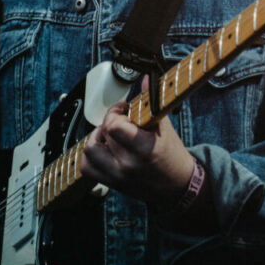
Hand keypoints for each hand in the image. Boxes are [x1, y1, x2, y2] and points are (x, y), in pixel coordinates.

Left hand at [79, 79, 194, 208]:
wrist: (178, 185)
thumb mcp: (164, 127)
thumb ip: (151, 102)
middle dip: (111, 121)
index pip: (114, 125)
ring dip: (97, 138)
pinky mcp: (112, 183)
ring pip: (90, 149)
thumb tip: (146, 79)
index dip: (116, 112)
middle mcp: (128, 165)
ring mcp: (118, 176)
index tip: (124, 110)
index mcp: (145, 149)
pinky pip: (87, 168)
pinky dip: (91, 156)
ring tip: (110, 135)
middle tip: (122, 121)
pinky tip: (104, 149)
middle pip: (104, 133)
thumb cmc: (172, 156)